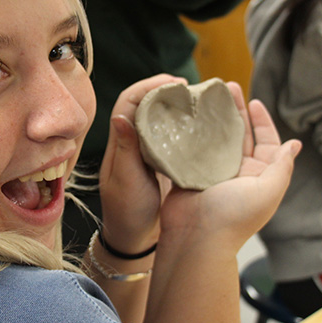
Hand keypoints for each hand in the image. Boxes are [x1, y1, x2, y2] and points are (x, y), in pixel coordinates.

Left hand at [99, 74, 186, 255]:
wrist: (133, 239)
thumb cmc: (126, 212)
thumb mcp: (125, 182)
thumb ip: (126, 151)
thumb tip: (121, 117)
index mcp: (120, 143)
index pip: (129, 101)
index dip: (149, 86)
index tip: (174, 83)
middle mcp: (132, 142)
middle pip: (146, 103)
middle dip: (165, 90)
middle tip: (191, 88)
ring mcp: (146, 151)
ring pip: (158, 117)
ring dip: (175, 105)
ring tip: (197, 101)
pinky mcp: (160, 162)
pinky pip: (169, 135)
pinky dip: (183, 125)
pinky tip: (200, 125)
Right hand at [159, 83, 300, 253]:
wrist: (196, 238)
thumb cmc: (234, 217)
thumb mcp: (269, 191)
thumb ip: (282, 167)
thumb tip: (294, 144)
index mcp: (259, 175)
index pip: (265, 141)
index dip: (262, 121)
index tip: (253, 101)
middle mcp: (238, 172)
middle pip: (240, 134)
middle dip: (236, 111)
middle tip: (226, 87)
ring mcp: (213, 172)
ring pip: (216, 138)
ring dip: (214, 117)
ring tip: (207, 96)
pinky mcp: (191, 174)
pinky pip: (193, 148)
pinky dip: (192, 131)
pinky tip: (189, 115)